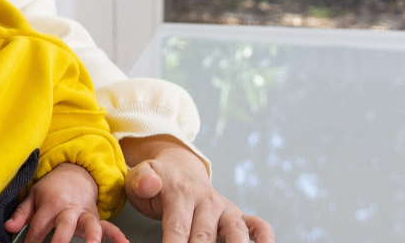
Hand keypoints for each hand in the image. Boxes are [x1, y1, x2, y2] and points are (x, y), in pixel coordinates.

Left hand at [4, 163, 127, 242]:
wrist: (74, 175)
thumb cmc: (51, 190)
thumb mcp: (32, 197)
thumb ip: (21, 214)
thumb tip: (8, 228)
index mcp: (50, 203)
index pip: (39, 227)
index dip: (32, 241)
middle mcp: (69, 208)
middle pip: (64, 224)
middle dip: (60, 239)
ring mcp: (84, 213)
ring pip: (89, 224)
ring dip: (91, 235)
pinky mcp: (96, 218)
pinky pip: (109, 226)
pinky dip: (117, 235)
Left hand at [119, 135, 273, 242]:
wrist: (178, 168)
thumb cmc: (157, 181)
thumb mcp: (140, 176)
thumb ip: (141, 181)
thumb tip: (151, 184)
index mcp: (180, 193)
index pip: (177, 227)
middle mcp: (207, 201)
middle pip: (205, 236)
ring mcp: (224, 209)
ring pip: (235, 231)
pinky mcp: (238, 215)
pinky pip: (258, 225)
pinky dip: (265, 237)